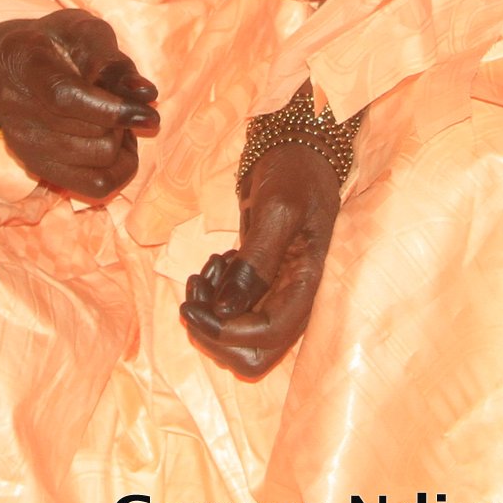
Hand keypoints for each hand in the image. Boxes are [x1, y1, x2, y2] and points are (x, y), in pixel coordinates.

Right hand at [0, 10, 161, 199]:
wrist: (20, 65)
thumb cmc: (59, 43)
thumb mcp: (85, 32)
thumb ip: (114, 61)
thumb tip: (146, 94)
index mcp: (23, 60)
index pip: (65, 96)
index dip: (111, 109)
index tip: (148, 114)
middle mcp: (14, 107)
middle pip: (91, 134)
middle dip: (122, 121)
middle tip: (125, 104)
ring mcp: (23, 142)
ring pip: (99, 162)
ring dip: (121, 143)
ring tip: (116, 122)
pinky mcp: (37, 167)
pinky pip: (95, 187)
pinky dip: (118, 169)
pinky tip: (112, 143)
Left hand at [181, 141, 339, 378]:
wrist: (298, 149)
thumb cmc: (294, 172)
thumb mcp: (276, 209)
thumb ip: (255, 262)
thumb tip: (226, 311)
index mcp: (307, 283)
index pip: (270, 335)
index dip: (227, 332)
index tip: (194, 307)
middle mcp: (294, 298)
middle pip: (255, 353)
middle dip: (215, 333)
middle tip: (194, 294)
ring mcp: (277, 292)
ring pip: (239, 338)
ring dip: (211, 315)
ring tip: (201, 273)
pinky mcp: (261, 283)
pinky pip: (234, 312)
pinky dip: (214, 298)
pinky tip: (213, 263)